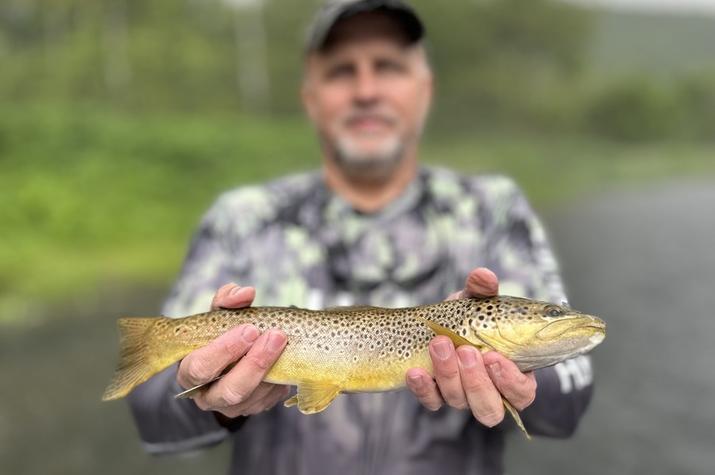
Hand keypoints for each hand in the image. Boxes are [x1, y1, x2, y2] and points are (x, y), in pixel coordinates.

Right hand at [176, 283, 290, 417]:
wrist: (234, 357)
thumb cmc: (222, 333)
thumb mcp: (219, 315)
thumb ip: (227, 300)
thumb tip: (246, 293)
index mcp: (190, 372)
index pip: (200, 368)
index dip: (225, 349)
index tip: (249, 328)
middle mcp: (208, 395)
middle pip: (231, 390)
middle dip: (255, 363)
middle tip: (276, 336)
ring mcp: (232, 407)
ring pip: (255, 396)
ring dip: (273, 368)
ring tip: (284, 341)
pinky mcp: (255, 408)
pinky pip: (271, 398)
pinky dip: (281, 377)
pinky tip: (286, 357)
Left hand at [405, 268, 536, 426]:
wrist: (436, 323)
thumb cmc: (467, 316)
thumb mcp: (475, 301)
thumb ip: (482, 290)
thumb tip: (483, 276)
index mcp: (511, 373)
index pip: (521, 392)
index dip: (510, 381)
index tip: (493, 356)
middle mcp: (488, 391)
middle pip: (489, 407)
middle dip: (476, 380)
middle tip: (466, 350)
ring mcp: (461, 396)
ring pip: (460, 402)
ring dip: (449, 375)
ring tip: (440, 344)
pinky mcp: (436, 395)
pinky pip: (431, 400)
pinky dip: (423, 387)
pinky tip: (415, 371)